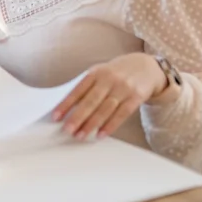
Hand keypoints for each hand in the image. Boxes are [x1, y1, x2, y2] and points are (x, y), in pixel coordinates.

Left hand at [51, 53, 168, 140]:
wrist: (146, 66)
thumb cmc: (116, 73)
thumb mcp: (100, 73)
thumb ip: (86, 88)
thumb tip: (68, 108)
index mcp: (96, 72)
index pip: (78, 90)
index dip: (66, 104)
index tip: (55, 117)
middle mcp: (109, 79)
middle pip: (91, 101)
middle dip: (78, 117)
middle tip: (67, 130)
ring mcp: (123, 88)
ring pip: (105, 109)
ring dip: (92, 124)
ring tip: (81, 135)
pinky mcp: (136, 97)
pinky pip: (122, 113)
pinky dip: (110, 125)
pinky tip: (101, 134)